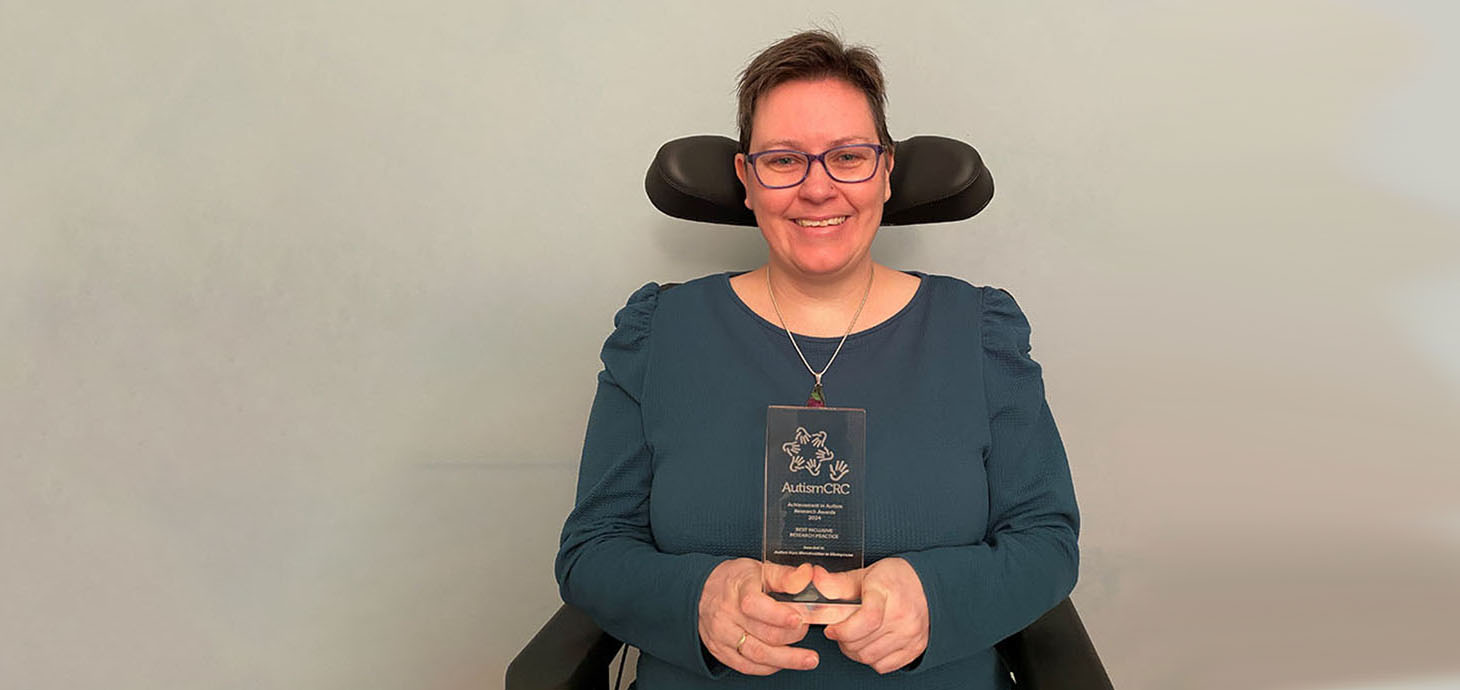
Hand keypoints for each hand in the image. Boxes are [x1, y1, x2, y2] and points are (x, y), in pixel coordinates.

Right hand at [698, 559, 818, 674]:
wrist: (702, 592)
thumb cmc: (735, 581)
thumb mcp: (758, 569)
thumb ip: (785, 575)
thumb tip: (806, 577)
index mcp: (737, 589)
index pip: (754, 604)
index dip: (779, 615)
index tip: (799, 618)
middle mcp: (727, 614)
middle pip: (764, 633)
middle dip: (793, 635)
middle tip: (806, 628)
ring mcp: (723, 636)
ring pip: (758, 654)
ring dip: (788, 659)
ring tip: (809, 659)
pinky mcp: (722, 652)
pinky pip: (748, 666)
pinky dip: (770, 666)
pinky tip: (784, 662)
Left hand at [823, 557, 928, 673]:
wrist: (928, 584)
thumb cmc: (895, 578)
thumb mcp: (865, 574)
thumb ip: (838, 582)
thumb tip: (816, 577)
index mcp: (888, 593)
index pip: (866, 619)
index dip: (843, 630)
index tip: (831, 629)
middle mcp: (902, 616)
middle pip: (863, 643)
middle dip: (843, 640)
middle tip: (840, 631)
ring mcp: (910, 635)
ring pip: (870, 657)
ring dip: (854, 651)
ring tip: (853, 637)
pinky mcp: (915, 648)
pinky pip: (884, 666)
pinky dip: (871, 660)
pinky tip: (869, 645)